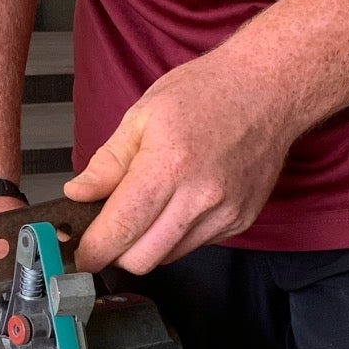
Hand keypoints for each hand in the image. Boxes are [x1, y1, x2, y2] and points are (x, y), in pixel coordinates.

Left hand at [67, 46, 304, 273]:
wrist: (270, 89)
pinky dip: (178, 234)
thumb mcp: (143, 114)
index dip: (91, 250)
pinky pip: (196, 245)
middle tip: (108, 230)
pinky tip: (181, 202)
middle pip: (142, 259)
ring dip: (147, 244)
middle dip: (116, 252)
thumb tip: (78, 194)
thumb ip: (108, 162)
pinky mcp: (241, 221)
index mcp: (168, 166)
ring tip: (148, 208)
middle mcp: (200, 197)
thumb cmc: (208, 92)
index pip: (120, 230)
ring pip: (169, 258)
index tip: (78, 254)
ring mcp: (225, 213)